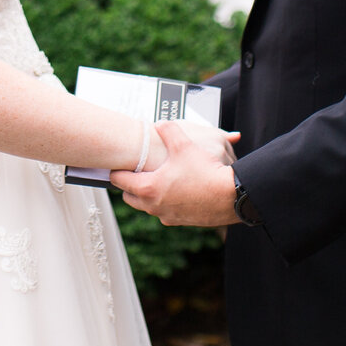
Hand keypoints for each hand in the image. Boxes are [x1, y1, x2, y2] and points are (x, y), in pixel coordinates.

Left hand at [110, 121, 240, 228]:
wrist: (231, 196)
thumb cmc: (205, 171)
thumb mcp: (184, 145)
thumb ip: (168, 130)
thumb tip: (159, 124)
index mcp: (148, 189)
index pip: (119, 181)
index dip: (115, 170)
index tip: (114, 164)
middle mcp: (154, 206)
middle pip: (129, 197)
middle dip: (130, 185)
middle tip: (136, 171)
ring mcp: (167, 216)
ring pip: (147, 206)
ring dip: (148, 194)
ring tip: (158, 179)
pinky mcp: (181, 221)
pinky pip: (165, 211)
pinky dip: (166, 201)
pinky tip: (177, 189)